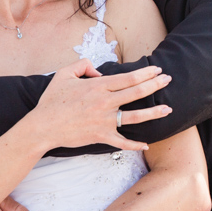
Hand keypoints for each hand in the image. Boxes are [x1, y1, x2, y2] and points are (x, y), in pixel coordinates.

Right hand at [33, 59, 172, 150]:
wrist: (42, 127)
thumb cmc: (52, 101)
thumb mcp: (64, 74)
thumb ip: (83, 65)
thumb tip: (100, 73)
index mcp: (98, 86)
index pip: (129, 78)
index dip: (146, 73)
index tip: (157, 69)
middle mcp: (105, 102)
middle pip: (136, 92)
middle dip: (156, 84)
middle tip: (169, 80)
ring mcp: (104, 121)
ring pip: (135, 116)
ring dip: (154, 112)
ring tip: (168, 108)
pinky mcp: (101, 136)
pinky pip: (122, 142)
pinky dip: (135, 144)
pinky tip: (147, 144)